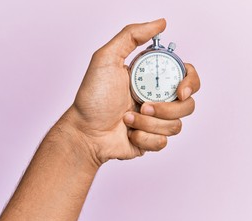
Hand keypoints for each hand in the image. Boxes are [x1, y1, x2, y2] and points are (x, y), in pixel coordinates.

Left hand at [66, 18, 199, 164]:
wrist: (85, 132)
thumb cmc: (92, 98)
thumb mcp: (106, 59)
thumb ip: (131, 36)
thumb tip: (160, 23)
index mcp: (151, 80)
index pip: (186, 78)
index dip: (190, 83)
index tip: (179, 91)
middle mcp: (156, 100)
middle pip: (187, 105)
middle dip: (166, 109)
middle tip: (143, 107)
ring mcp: (154, 122)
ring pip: (175, 126)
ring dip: (148, 123)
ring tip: (126, 120)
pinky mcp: (150, 141)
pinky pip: (163, 142)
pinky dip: (144, 138)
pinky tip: (129, 134)